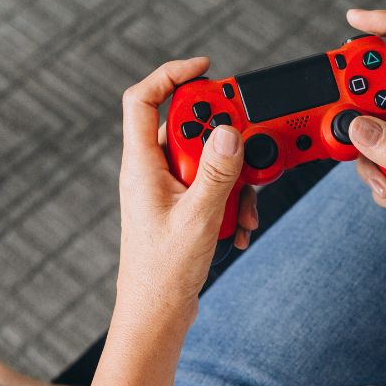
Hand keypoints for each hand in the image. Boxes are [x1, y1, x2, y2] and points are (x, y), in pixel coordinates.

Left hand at [115, 57, 258, 314]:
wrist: (156, 315)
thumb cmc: (163, 273)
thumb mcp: (199, 217)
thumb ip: (217, 171)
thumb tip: (228, 130)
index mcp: (141, 166)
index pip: (144, 100)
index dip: (171, 75)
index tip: (206, 70)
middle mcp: (150, 171)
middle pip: (187, 128)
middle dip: (223, 142)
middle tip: (244, 156)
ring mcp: (166, 189)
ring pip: (206, 159)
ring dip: (233, 180)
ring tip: (242, 210)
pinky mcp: (181, 207)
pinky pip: (211, 186)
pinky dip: (230, 201)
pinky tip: (238, 227)